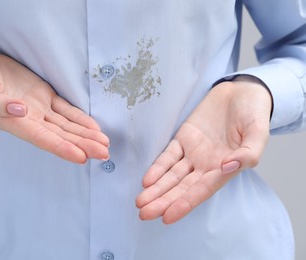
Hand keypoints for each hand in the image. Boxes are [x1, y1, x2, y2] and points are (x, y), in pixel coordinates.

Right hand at [0, 51, 108, 162]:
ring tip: (104, 144)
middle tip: (104, 153)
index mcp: (14, 122)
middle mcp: (30, 120)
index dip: (62, 148)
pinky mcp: (45, 97)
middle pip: (60, 136)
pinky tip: (94, 127)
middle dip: (83, 145)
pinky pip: (66, 110)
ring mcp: (39, 109)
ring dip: (86, 135)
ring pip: (67, 125)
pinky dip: (80, 118)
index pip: (42, 138)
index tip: (82, 157)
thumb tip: (20, 110)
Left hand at [136, 76, 271, 223]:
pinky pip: (168, 156)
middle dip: (163, 201)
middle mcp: (207, 165)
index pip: (201, 191)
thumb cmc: (253, 112)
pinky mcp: (183, 138)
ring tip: (140, 202)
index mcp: (225, 168)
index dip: (184, 204)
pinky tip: (147, 180)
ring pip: (172, 175)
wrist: (240, 91)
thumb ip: (248, 153)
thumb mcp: (258, 132)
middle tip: (144, 213)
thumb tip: (227, 168)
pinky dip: (157, 167)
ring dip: (156, 189)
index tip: (167, 217)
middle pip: (182, 188)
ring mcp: (194, 153)